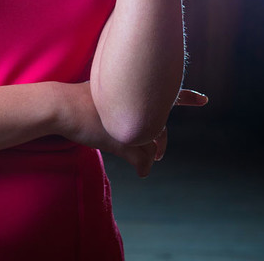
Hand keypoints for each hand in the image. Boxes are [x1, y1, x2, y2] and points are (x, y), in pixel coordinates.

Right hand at [58, 84, 207, 177]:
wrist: (59, 105)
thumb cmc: (75, 97)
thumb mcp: (100, 95)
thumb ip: (116, 103)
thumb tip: (121, 115)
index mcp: (133, 89)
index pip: (168, 92)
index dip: (188, 97)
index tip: (205, 100)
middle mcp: (136, 104)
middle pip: (160, 124)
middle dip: (162, 140)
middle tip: (160, 152)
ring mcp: (130, 121)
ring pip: (152, 143)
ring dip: (151, 155)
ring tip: (146, 162)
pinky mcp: (121, 139)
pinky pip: (141, 157)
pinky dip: (143, 166)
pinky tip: (142, 173)